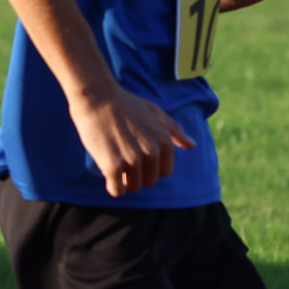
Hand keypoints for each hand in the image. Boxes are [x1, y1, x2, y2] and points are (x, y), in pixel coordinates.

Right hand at [71, 86, 191, 197]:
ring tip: (114, 163)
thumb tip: (192, 145)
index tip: (138, 156)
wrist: (96, 97)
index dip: (151, 167)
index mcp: (164, 141)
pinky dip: (112, 186)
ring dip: (124, 180)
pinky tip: (107, 173)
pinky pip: (117, 190)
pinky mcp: (112, 165)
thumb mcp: (155, 112)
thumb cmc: (125, 104)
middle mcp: (151, 152)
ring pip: (133, 187)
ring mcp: (132, 159)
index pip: (165, 172)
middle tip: (124, 158)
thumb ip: (174, 130)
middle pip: (150, 181)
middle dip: (138, 174)